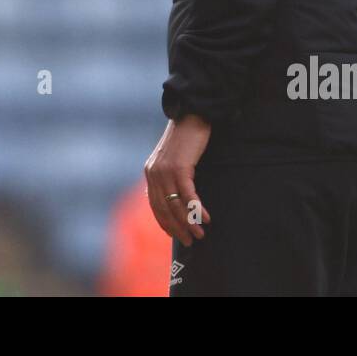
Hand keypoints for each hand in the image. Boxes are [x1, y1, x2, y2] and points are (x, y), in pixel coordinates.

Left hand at [143, 114, 211, 245]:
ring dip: (189, 222)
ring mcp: (166, 170)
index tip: (176, 235)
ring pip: (176, 205)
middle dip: (178, 228)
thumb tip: (177, 196)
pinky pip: (188, 194)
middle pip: (165, 209)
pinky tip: (206, 218)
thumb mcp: (172, 158)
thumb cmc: (185, 137)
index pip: (155, 205)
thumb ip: (170, 176)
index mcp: (150, 172)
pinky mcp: (180, 167)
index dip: (165, 223)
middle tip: (191, 241)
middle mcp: (154, 173)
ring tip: (200, 234)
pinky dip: (197, 209)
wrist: (190, 114)